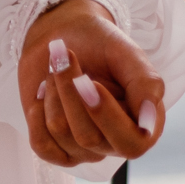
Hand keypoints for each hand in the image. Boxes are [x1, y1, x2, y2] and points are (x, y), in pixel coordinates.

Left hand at [20, 0, 164, 166]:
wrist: (63, 36)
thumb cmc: (102, 45)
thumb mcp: (128, 54)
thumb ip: (146, 84)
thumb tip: (149, 122)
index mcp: (144, 125)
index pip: (132, 144)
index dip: (106, 115)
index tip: (90, 81)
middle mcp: (115, 142)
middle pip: (87, 137)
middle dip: (71, 95)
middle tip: (66, 58)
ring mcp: (85, 147)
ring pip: (61, 131)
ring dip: (53, 92)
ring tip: (58, 68)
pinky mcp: (55, 145)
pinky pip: (41, 145)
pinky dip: (36, 114)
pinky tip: (43, 92)